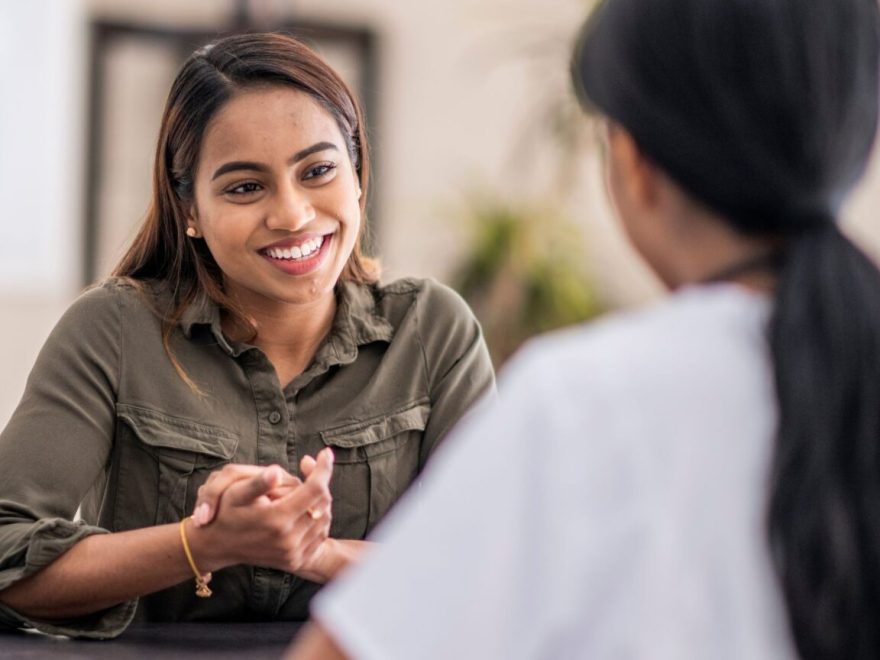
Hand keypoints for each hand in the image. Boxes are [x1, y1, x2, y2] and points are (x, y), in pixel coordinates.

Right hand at [188, 449, 334, 574]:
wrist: (218, 545)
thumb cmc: (225, 513)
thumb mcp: (234, 493)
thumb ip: (257, 483)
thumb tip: (276, 472)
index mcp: (277, 520)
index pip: (315, 489)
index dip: (323, 468)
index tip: (325, 453)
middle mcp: (288, 540)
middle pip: (323, 502)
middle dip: (320, 481)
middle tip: (309, 469)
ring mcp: (293, 553)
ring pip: (324, 518)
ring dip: (320, 500)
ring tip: (305, 488)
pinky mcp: (295, 561)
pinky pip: (320, 535)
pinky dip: (318, 518)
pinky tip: (305, 507)